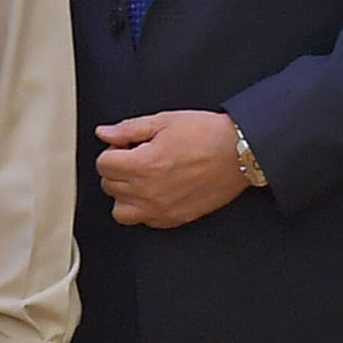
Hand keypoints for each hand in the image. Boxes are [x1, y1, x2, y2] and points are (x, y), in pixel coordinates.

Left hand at [95, 110, 251, 228]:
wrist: (239, 153)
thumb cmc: (208, 135)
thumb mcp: (165, 121)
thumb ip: (129, 129)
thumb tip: (105, 133)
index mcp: (143, 164)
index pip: (103, 164)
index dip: (113, 150)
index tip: (125, 146)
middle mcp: (148, 191)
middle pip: (109, 186)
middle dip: (118, 169)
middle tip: (136, 157)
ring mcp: (160, 209)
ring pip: (120, 211)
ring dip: (125, 194)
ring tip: (140, 179)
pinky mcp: (174, 219)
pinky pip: (144, 221)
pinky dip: (143, 209)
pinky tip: (155, 192)